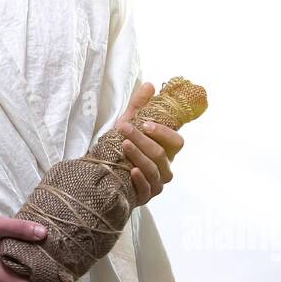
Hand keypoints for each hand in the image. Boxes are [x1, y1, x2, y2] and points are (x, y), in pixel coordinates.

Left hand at [116, 81, 182, 205]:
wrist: (104, 174)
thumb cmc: (121, 147)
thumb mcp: (128, 124)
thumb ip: (139, 106)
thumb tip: (149, 85)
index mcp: (166, 150)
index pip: (176, 142)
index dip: (164, 133)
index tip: (145, 123)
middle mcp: (165, 168)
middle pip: (162, 154)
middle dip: (143, 140)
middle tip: (124, 129)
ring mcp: (156, 183)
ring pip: (153, 170)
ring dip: (138, 156)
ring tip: (124, 145)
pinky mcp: (145, 196)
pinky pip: (146, 189)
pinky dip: (140, 180)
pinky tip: (131, 171)